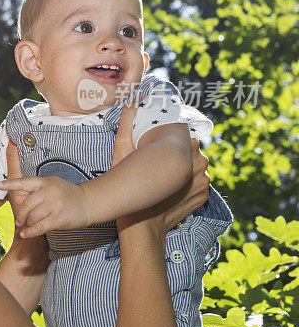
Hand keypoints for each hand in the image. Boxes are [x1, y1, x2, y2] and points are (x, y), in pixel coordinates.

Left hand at [0, 175, 90, 237]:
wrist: (88, 203)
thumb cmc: (67, 194)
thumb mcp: (52, 184)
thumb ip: (36, 188)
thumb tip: (17, 196)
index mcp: (45, 182)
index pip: (25, 182)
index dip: (11, 183)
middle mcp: (49, 192)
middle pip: (26, 204)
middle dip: (20, 214)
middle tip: (19, 220)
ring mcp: (54, 205)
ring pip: (32, 216)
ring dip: (27, 223)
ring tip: (28, 225)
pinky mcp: (58, 219)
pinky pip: (39, 227)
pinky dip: (30, 232)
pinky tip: (25, 234)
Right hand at [114, 103, 210, 235]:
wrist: (142, 226)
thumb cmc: (130, 184)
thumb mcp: (122, 150)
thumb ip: (128, 122)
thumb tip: (132, 100)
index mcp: (185, 145)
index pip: (185, 133)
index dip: (170, 139)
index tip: (158, 145)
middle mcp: (200, 160)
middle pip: (191, 150)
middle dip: (178, 154)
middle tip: (157, 162)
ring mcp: (204, 179)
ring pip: (195, 166)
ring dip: (184, 169)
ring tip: (164, 177)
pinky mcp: (204, 195)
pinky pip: (198, 183)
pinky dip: (187, 184)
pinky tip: (171, 189)